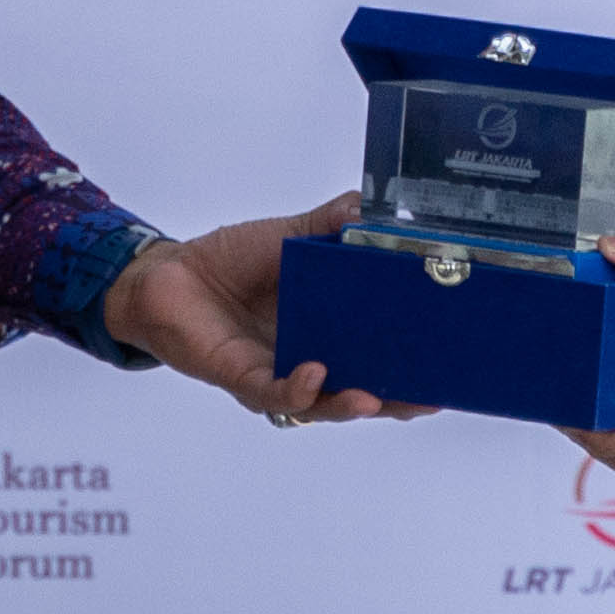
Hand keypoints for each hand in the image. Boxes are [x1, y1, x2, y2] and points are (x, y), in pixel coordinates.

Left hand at [105, 197, 425, 424]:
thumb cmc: (229, 259)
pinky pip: (272, 393)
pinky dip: (296, 388)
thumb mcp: (290, 234)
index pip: (376, 357)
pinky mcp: (241, 377)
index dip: (410, 368)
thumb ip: (332, 223)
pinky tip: (314, 375)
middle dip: (394, 399)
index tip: (446, 370)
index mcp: (327, 330)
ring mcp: (275, 372)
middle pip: (358, 391)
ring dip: (349, 405)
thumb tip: (372, 208)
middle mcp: (306, 359)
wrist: (167, 273)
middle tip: (428, 395)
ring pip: (320, 404)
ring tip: (375, 399)